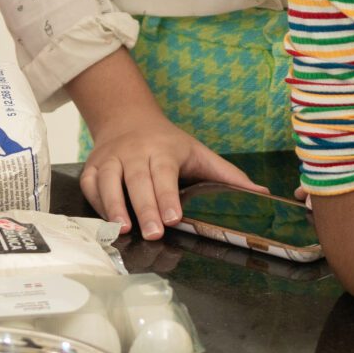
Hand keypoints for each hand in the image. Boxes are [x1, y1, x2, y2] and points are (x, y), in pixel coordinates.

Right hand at [78, 114, 261, 238]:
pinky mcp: (92, 167)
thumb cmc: (168, 143)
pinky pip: (90, 185)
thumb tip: (263, 194)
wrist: (127, 118)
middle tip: (153, 234)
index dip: (168, 196)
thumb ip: (228, 176)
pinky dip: (95, 204)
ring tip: (123, 230)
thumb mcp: (200, 153)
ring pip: (108, 182)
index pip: (165, 173)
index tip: (174, 218)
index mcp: (164, 149)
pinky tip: (105, 222)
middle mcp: (135, 151)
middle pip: (137, 180)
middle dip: (145, 208)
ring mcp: (111, 158)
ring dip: (114, 207)